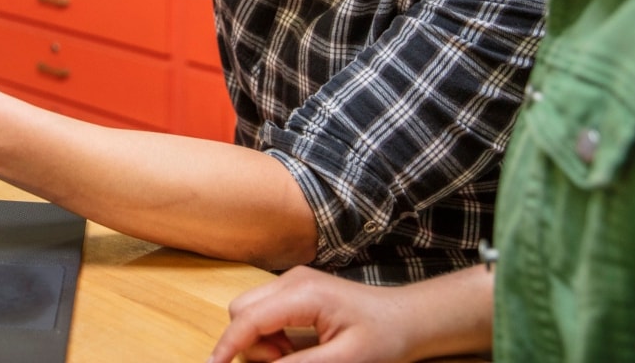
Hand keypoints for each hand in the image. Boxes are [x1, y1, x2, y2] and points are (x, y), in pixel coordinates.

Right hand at [207, 267, 416, 362]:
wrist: (407, 317)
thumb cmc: (384, 338)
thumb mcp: (345, 360)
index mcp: (303, 294)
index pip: (249, 318)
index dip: (227, 345)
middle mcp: (291, 280)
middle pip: (242, 310)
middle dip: (250, 344)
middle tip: (284, 362)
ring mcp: (292, 281)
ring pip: (250, 311)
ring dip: (262, 341)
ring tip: (294, 357)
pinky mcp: (295, 288)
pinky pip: (265, 312)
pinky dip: (271, 335)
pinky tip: (296, 348)